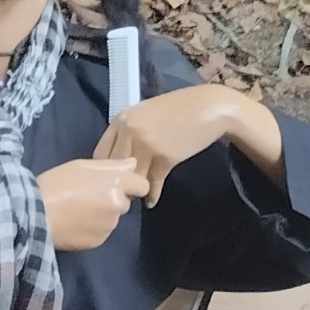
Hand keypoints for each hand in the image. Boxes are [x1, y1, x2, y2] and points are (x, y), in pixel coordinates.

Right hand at [36, 156, 149, 250]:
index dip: (132, 184)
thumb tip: (132, 164)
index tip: (117, 184)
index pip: (142, 185)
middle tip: (88, 196)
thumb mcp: (81, 165)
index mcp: (116, 182)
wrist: (34, 214)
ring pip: (112, 218)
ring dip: (102, 214)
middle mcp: (118, 204)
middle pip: (125, 202)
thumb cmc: (55, 184)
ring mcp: (110, 225)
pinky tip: (75, 223)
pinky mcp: (99, 241)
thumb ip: (111, 165)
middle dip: (112, 199)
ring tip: (77, 210)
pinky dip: (92, 228)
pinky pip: (101, 232)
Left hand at [94, 83, 285, 202]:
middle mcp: (128, 131)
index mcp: (120, 120)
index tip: (110, 181)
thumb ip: (129, 133)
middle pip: (112, 168)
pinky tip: (152, 201)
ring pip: (131, 177)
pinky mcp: (163, 157)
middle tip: (122, 194)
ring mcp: (145, 144)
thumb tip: (117, 162)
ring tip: (138, 197)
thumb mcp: (146, 115)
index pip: (100, 153)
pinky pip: (152, 183)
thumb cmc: (178, 110)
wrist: (210, 108)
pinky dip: (152, 195)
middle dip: (116, 183)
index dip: (104, 171)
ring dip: (134, 190)